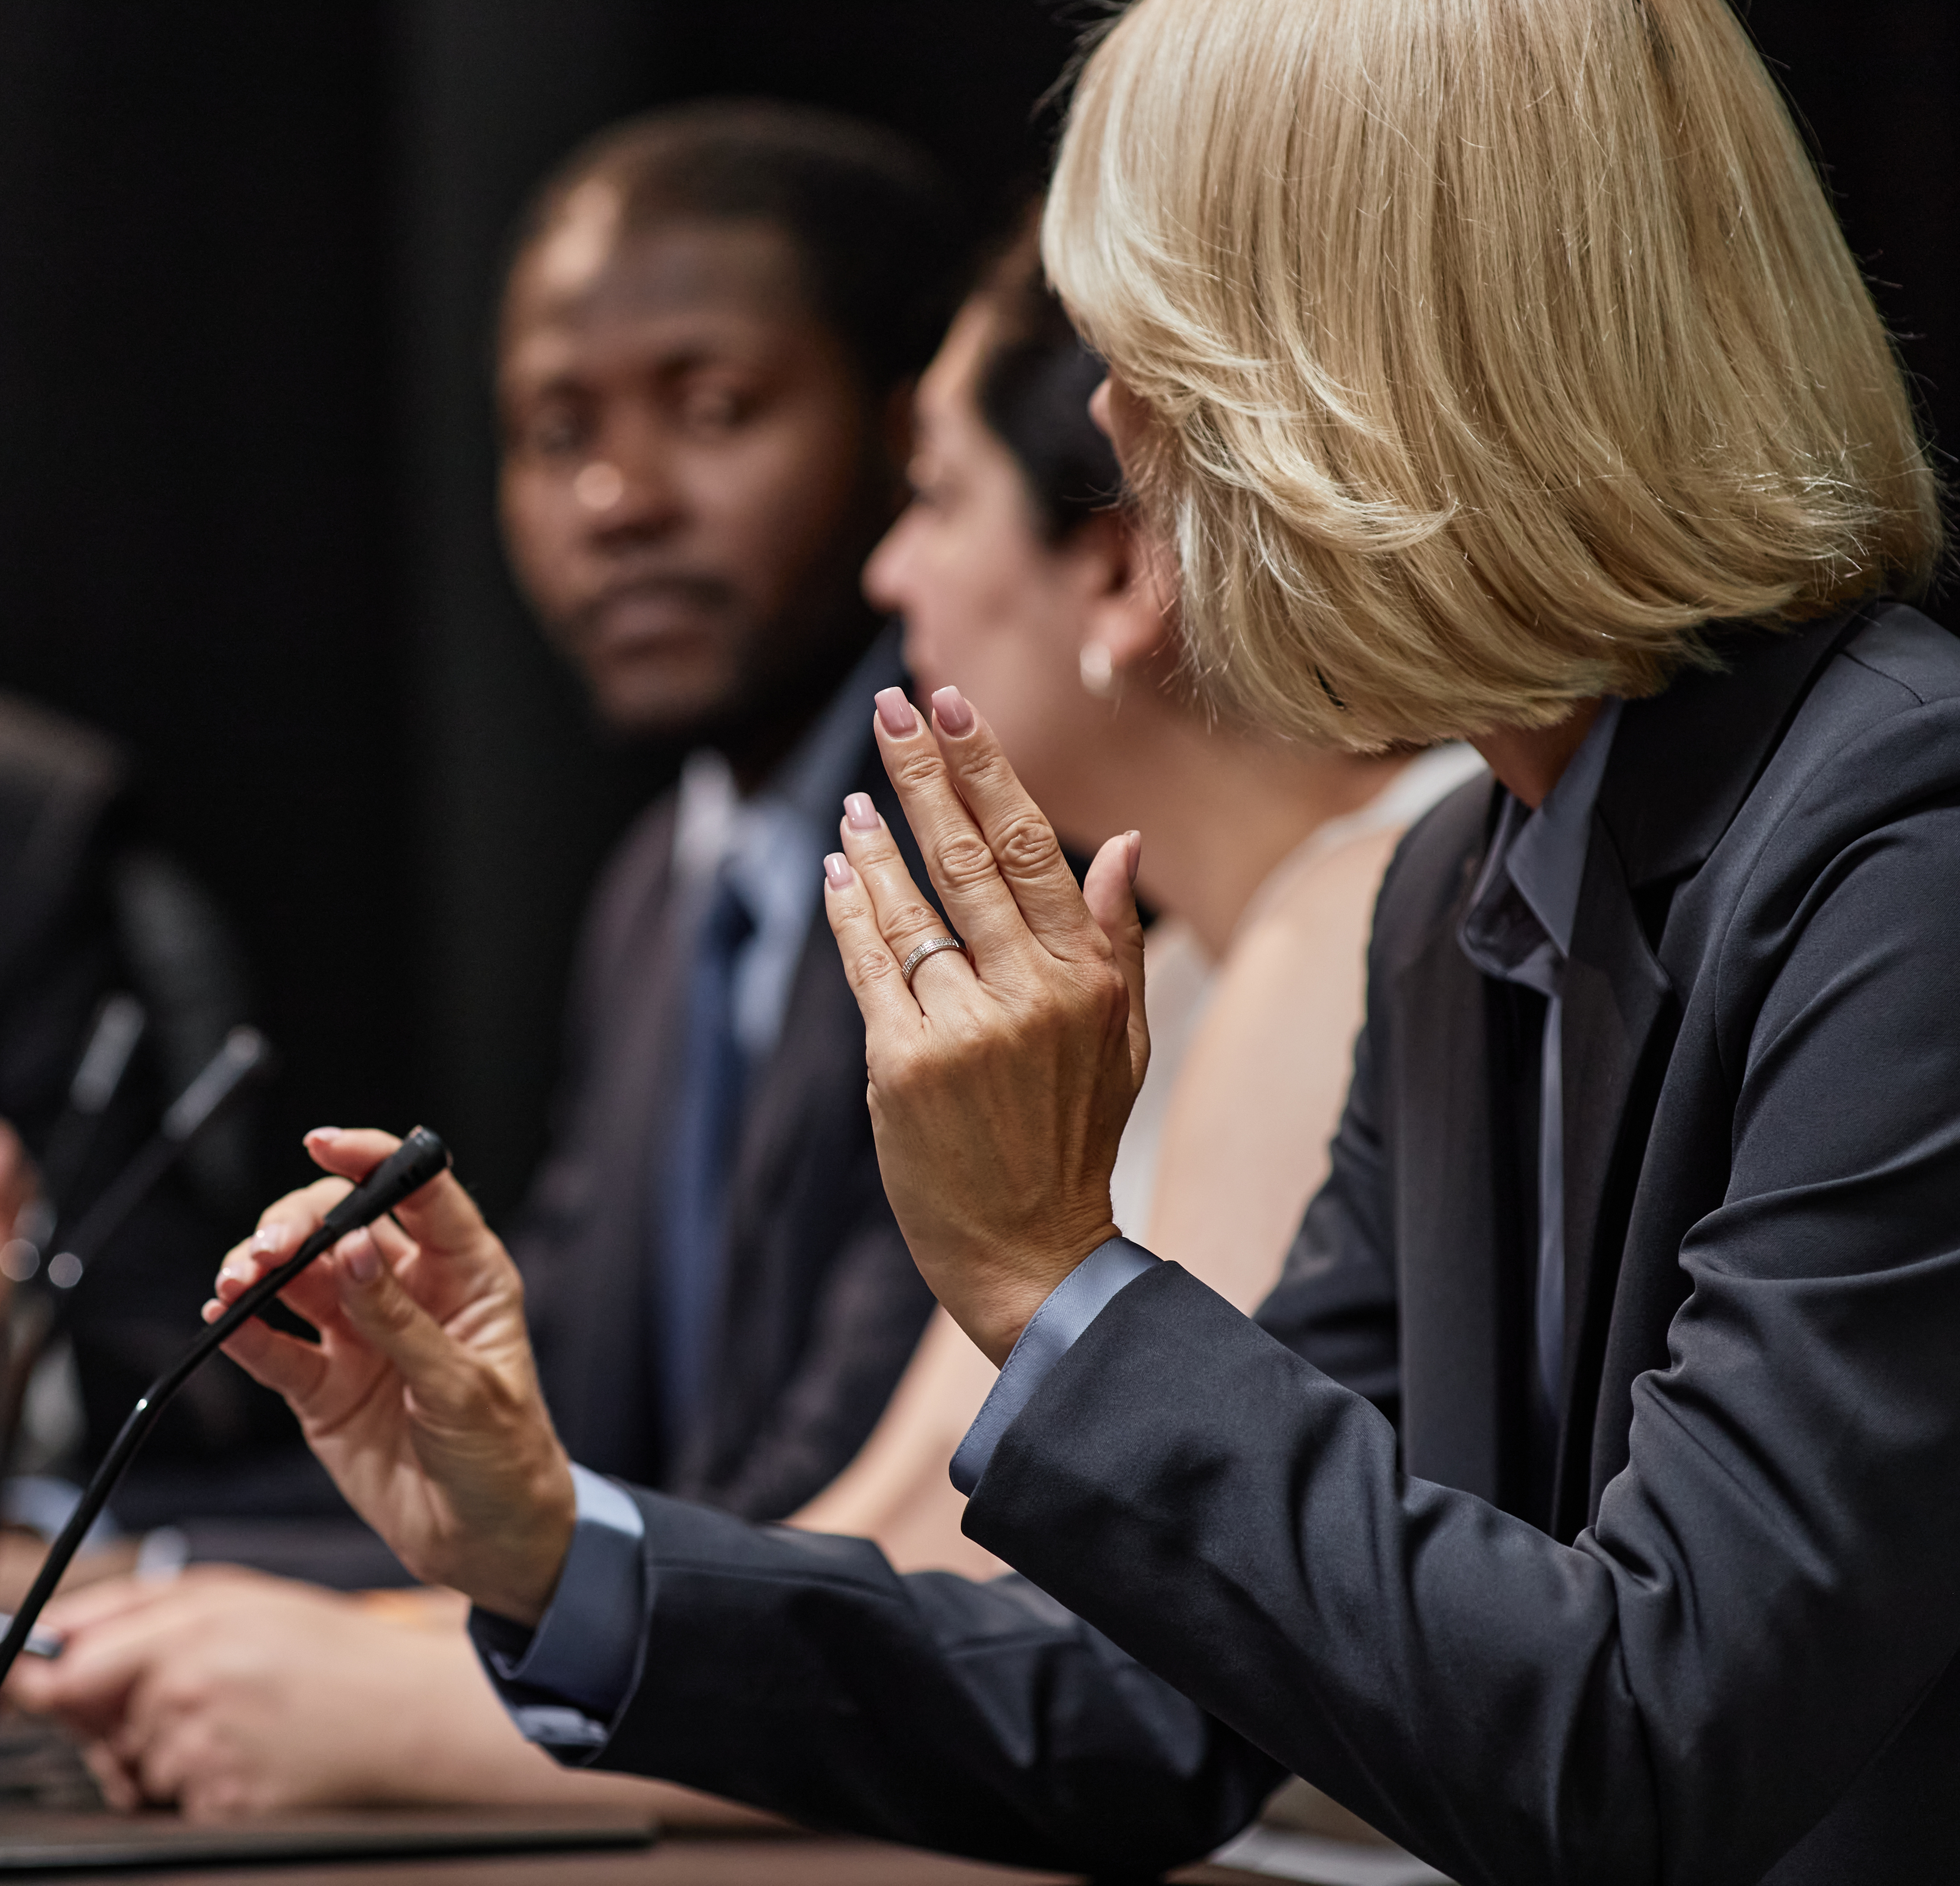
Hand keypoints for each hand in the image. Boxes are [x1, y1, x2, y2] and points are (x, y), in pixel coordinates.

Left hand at [10, 1568, 556, 1817]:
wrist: (405, 1715)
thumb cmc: (322, 1649)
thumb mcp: (226, 1594)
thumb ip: (128, 1612)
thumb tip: (49, 1638)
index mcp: (182, 1644)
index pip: (65, 1675)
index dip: (35, 1681)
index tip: (22, 1682)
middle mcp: (185, 1706)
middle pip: (94, 1728)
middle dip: (116, 1715)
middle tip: (183, 1692)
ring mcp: (204, 1767)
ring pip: (132, 1768)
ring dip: (156, 1752)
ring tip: (227, 1723)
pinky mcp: (225, 1814)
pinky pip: (173, 1804)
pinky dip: (194, 1786)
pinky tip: (243, 1757)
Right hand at [209, 1129, 576, 1626]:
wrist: (487, 1545)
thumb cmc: (506, 1458)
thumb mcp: (464, 1386)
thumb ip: (400, 1320)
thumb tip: (348, 1249)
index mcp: (463, 1275)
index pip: (416, 1192)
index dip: (372, 1159)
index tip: (324, 1144)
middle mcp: (405, 1294)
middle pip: (337, 1227)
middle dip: (295, 1224)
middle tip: (268, 1248)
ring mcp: (359, 1338)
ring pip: (296, 1280)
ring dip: (259, 1271)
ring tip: (236, 1280)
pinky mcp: (325, 1388)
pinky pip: (277, 1348)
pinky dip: (245, 1332)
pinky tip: (221, 1318)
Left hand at [823, 684, 1149, 1363]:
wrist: (1031, 1253)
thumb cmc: (1075, 1139)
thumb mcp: (1122, 1041)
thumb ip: (1115, 941)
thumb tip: (1123, 846)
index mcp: (1085, 979)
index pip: (1030, 847)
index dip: (986, 769)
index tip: (953, 706)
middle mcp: (1027, 995)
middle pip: (963, 856)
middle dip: (921, 772)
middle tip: (892, 706)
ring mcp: (960, 1030)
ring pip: (907, 907)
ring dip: (874, 840)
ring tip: (854, 799)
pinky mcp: (901, 1067)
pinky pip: (867, 967)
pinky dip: (848, 912)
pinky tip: (836, 871)